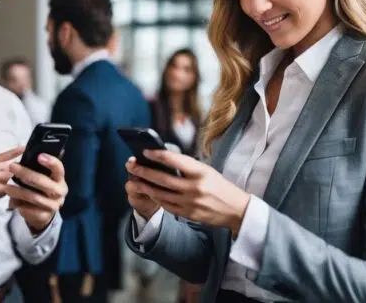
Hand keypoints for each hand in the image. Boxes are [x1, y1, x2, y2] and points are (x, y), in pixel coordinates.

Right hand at [0, 146, 23, 208]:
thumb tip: (14, 172)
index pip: (6, 155)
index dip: (16, 151)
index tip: (25, 148)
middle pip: (13, 168)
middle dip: (18, 173)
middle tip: (23, 178)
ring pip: (11, 178)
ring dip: (14, 183)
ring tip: (15, 188)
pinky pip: (9, 189)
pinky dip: (11, 192)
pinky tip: (10, 195)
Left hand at [5, 154, 67, 233]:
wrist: (43, 212)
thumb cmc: (41, 189)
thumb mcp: (42, 178)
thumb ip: (37, 169)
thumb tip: (24, 155)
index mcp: (60, 179)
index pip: (59, 168)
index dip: (51, 162)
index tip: (39, 156)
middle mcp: (60, 191)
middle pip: (44, 182)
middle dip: (26, 174)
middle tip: (12, 167)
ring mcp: (54, 205)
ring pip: (34, 197)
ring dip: (19, 191)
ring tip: (6, 187)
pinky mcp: (45, 216)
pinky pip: (30, 210)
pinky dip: (20, 205)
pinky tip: (12, 201)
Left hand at [127, 150, 250, 236]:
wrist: (236, 209)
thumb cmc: (219, 186)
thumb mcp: (206, 170)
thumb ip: (186, 167)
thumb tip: (162, 160)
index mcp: (200, 172)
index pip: (173, 159)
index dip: (156, 155)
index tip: (144, 152)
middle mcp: (194, 187)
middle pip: (161, 178)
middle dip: (143, 171)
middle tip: (130, 165)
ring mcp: (190, 202)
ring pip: (160, 193)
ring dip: (144, 186)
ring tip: (133, 180)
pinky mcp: (188, 214)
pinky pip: (166, 205)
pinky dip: (155, 198)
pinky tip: (148, 192)